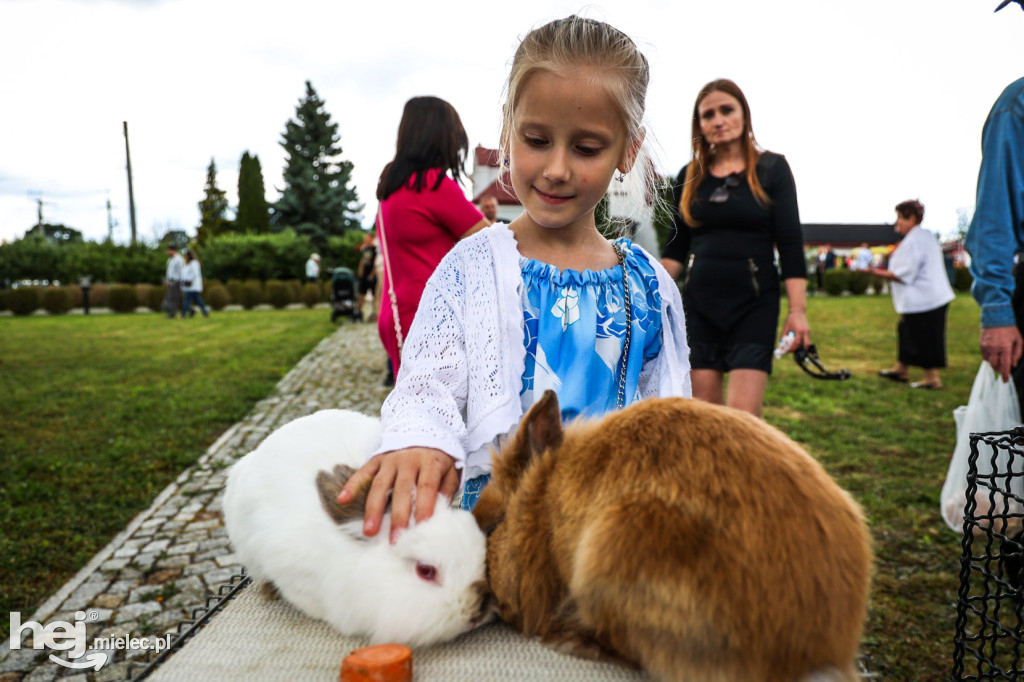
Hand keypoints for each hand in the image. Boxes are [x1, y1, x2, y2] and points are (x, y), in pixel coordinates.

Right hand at [337, 447, 458, 542]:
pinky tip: (343, 500)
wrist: (422, 431)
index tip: (421, 527)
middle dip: (399, 516)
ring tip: (369, 531)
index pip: (427, 486)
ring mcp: (390, 459)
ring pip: (380, 485)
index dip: (424, 506)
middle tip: (395, 539)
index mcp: (429, 463)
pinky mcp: (376, 459)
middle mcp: (408, 460)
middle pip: (402, 490)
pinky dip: (352, 486)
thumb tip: (440, 515)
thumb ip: (446, 491)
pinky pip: (362, 473)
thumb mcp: (450, 471)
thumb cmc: (436, 461)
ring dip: (374, 509)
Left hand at [782, 310, 810, 351]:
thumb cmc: (791, 319)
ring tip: (794, 346)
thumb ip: (784, 336)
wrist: (798, 311)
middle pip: (805, 344)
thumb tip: (782, 345)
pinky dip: (802, 342)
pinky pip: (806, 339)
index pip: (797, 342)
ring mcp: (808, 331)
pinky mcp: (808, 331)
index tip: (788, 350)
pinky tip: (796, 341)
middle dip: (800, 349)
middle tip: (793, 350)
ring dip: (801, 346)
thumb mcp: (786, 327)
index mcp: (799, 330)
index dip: (792, 348)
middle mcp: (805, 331)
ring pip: (807, 342)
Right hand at [980, 326, 1023, 381]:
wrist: (996, 318)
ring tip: (999, 361)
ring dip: (994, 364)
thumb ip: (1017, 354)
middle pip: (995, 366)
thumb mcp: (1018, 340)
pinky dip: (989, 358)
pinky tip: (993, 355)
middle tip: (1003, 369)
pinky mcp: (981, 345)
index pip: (1005, 365)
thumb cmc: (1010, 329)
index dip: (1005, 374)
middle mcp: (995, 349)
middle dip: (999, 369)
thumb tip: (1013, 365)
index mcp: (1005, 348)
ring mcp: (987, 347)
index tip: (1005, 380)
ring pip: (989, 362)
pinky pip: (984, 356)